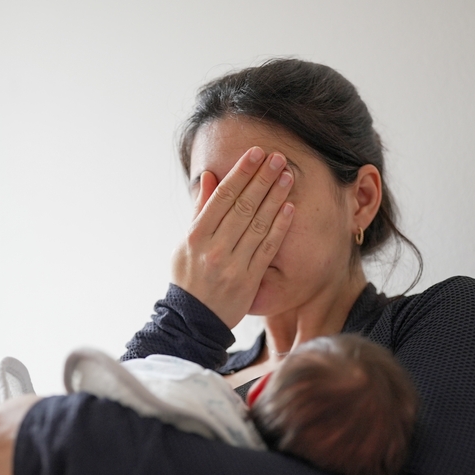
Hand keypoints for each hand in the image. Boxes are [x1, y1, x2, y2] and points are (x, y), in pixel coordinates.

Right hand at [171, 147, 294, 327]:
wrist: (193, 320)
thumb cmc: (188, 277)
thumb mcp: (185, 243)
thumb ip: (200, 210)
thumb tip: (209, 177)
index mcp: (196, 236)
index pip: (222, 197)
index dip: (241, 173)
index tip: (256, 154)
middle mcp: (214, 248)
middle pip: (243, 207)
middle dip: (262, 179)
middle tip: (278, 157)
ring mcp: (232, 264)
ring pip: (258, 224)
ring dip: (274, 198)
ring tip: (287, 176)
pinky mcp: (248, 279)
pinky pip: (267, 248)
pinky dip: (278, 227)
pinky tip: (289, 208)